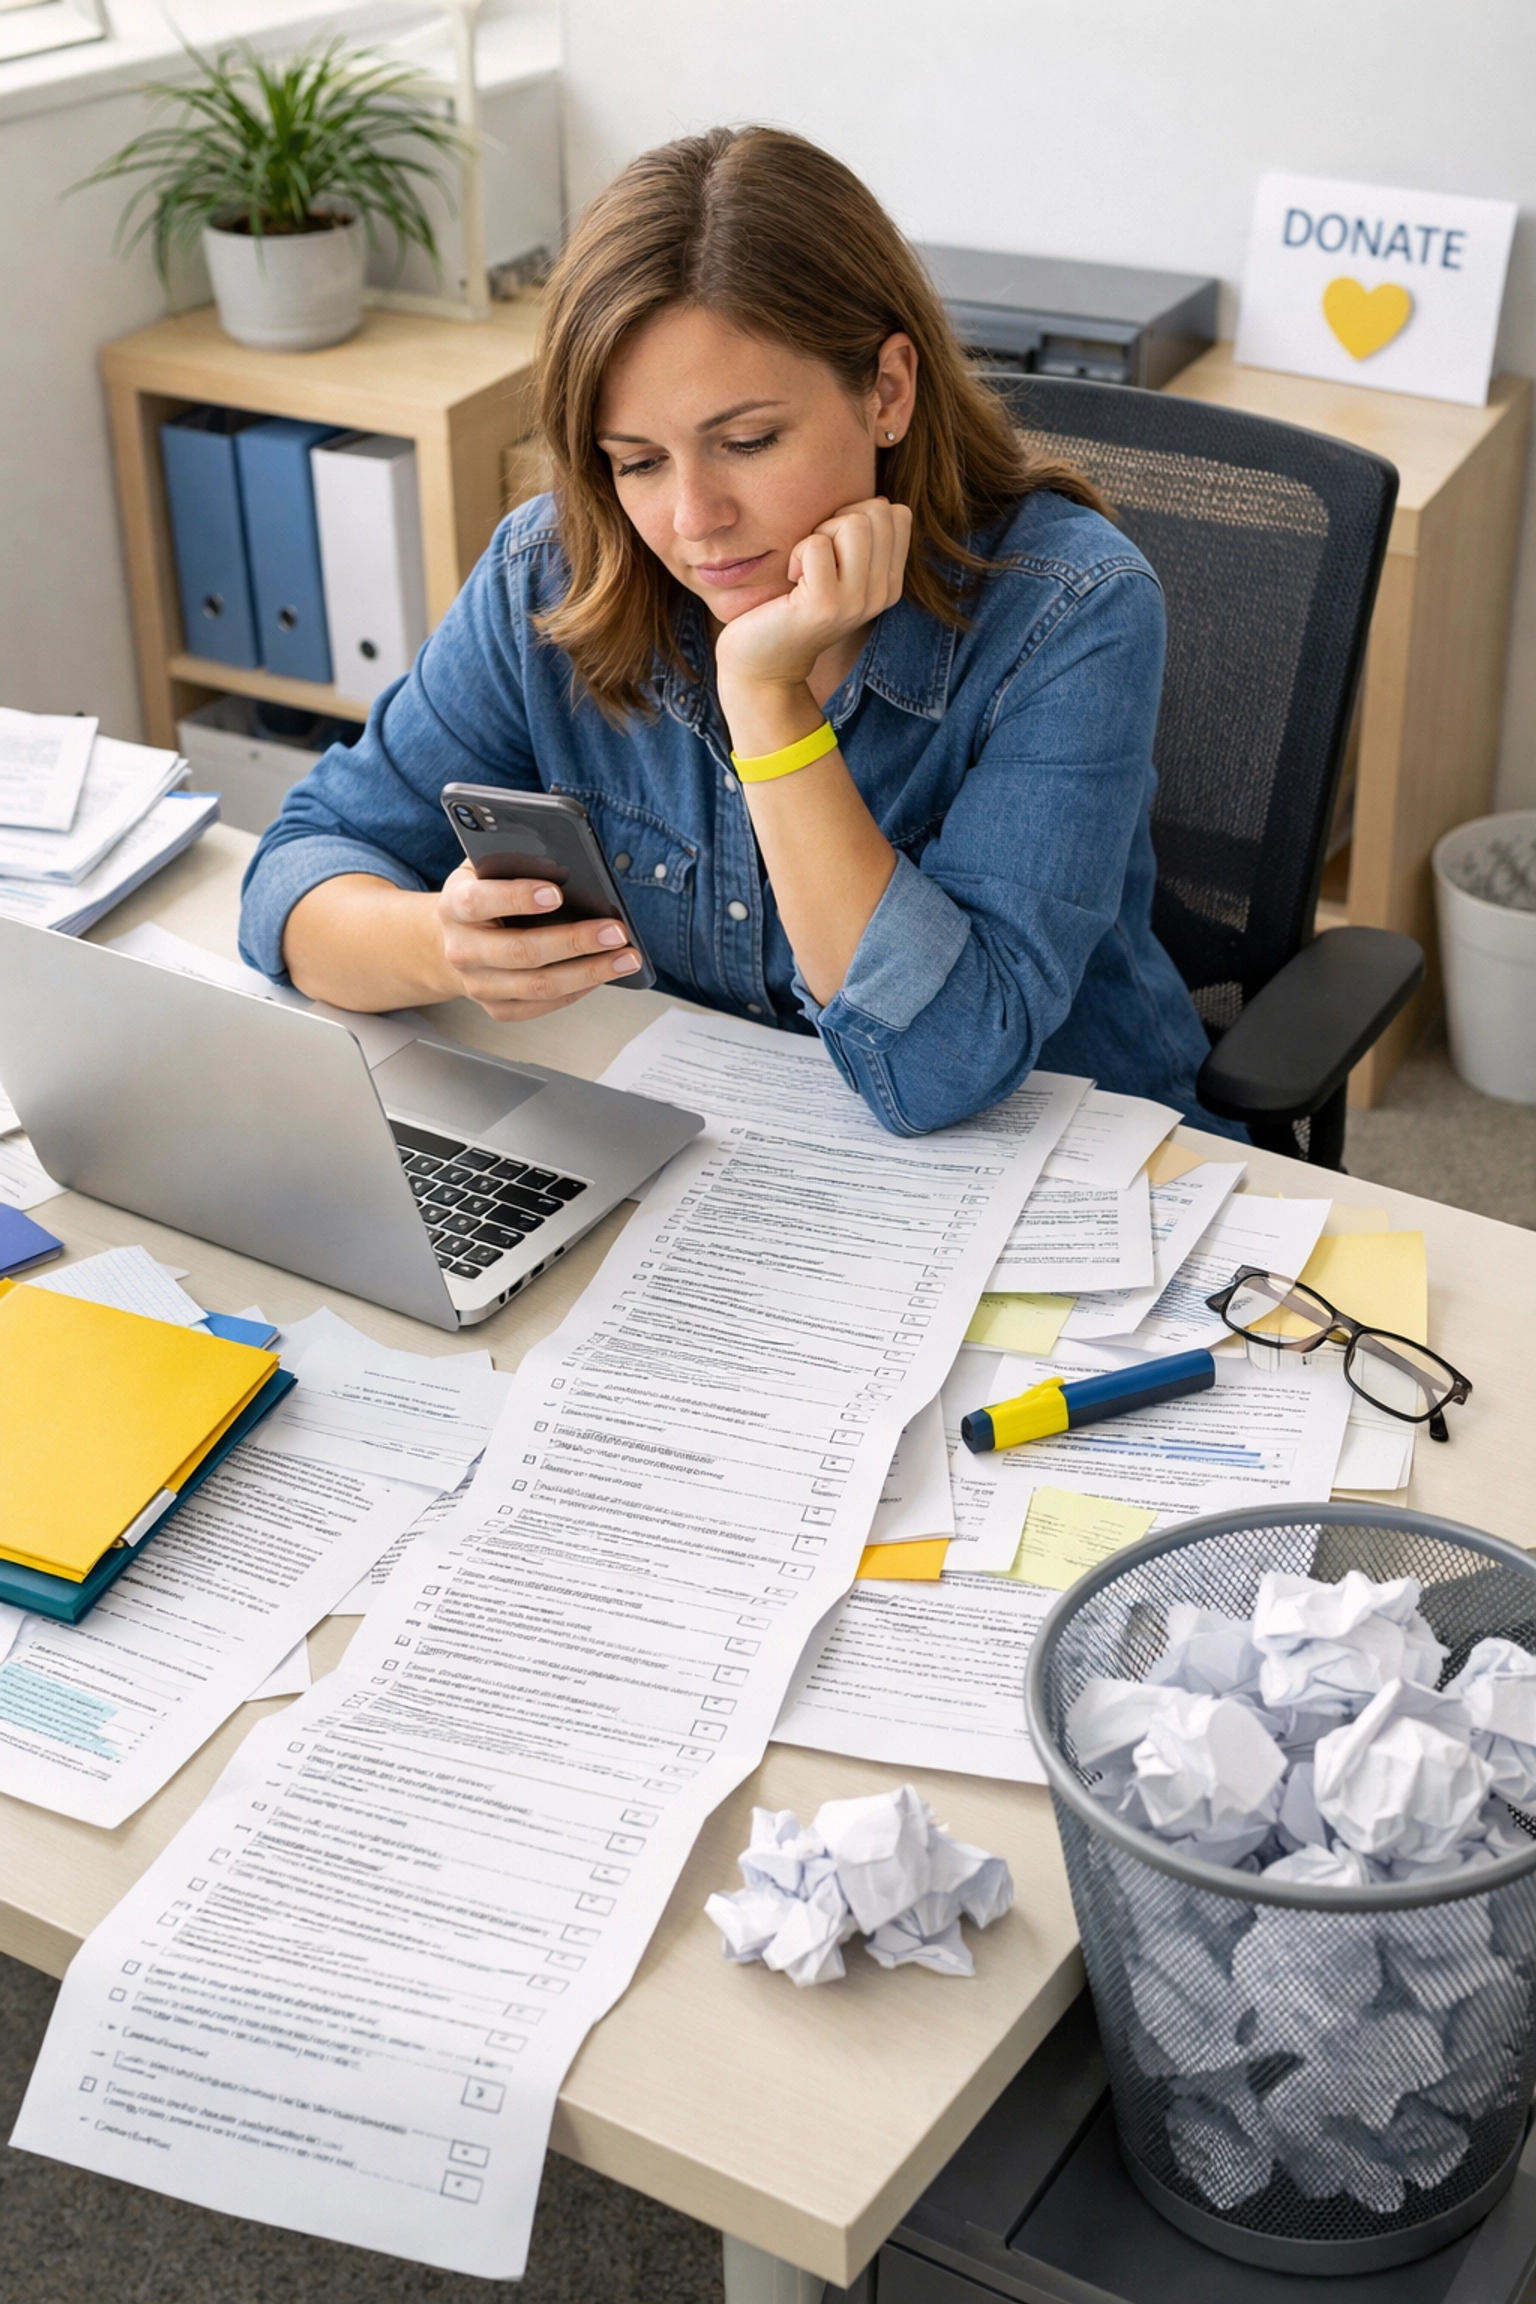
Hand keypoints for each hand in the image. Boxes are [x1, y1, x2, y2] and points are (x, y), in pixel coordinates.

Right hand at [434, 861, 640, 1020]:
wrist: (453, 940)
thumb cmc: (482, 895)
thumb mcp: (487, 867)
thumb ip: (514, 860)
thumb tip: (566, 861)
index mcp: (455, 906)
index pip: (480, 902)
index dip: (517, 898)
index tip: (557, 893)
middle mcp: (463, 950)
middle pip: (521, 951)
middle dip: (575, 941)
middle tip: (615, 931)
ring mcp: (478, 985)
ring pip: (538, 985)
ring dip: (589, 972)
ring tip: (625, 957)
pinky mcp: (498, 1008)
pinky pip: (543, 1005)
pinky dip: (579, 990)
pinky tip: (603, 974)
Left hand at [714, 497, 912, 706]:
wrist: (763, 661)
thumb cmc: (792, 606)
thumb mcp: (838, 570)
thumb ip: (861, 540)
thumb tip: (881, 500)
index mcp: (889, 583)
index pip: (898, 515)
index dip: (860, 515)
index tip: (834, 547)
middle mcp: (881, 594)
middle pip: (878, 512)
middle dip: (839, 520)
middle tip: (815, 555)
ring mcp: (856, 602)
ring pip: (854, 523)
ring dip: (819, 534)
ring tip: (805, 567)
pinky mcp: (825, 605)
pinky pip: (818, 544)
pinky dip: (797, 553)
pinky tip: (791, 580)